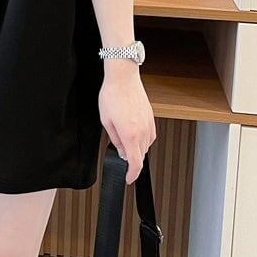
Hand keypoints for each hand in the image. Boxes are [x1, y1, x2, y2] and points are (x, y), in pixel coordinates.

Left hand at [98, 59, 156, 183]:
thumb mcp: (106, 121)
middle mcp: (142, 131)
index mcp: (130, 134)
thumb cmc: (112, 95)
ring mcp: (148, 124)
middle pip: (140, 155)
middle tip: (119, 151)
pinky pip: (149, 136)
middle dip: (131, 159)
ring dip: (136, 148)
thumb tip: (121, 151)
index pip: (135, 163)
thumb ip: (115, 139)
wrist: (123, 78)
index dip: (132, 174)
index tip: (128, 178)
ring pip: (146, 146)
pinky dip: (142, 139)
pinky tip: (133, 132)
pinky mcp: (151, 118)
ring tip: (124, 137)